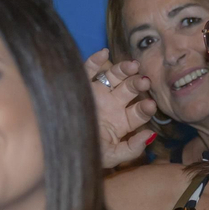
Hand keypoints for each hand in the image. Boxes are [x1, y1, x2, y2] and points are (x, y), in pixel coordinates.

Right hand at [86, 49, 156, 168]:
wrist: (58, 147)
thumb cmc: (85, 153)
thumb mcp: (111, 156)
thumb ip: (131, 149)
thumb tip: (150, 135)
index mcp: (121, 122)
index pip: (139, 112)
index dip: (146, 108)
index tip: (150, 105)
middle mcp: (111, 105)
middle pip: (129, 90)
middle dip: (138, 85)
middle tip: (144, 82)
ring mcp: (97, 94)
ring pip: (114, 77)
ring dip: (124, 70)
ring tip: (133, 66)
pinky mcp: (82, 86)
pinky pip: (89, 69)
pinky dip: (95, 59)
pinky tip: (104, 53)